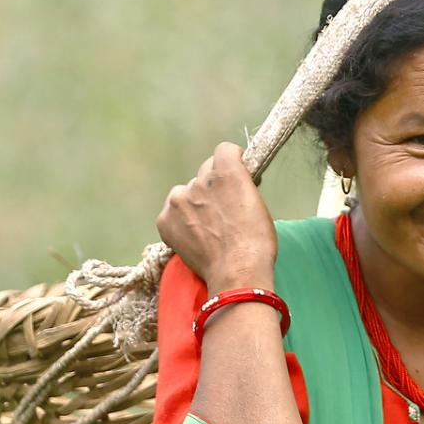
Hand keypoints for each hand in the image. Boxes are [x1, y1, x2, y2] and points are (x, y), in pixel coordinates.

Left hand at [156, 142, 277, 290]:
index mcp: (226, 171)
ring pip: (186, 193)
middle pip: (204, 172)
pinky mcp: (164, 220)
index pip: (224, 150)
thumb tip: (235, 182)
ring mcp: (178, 200)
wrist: (237, 273)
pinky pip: (171, 212)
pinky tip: (194, 236)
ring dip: (194, 203)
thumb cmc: (256, 242)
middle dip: (212, 185)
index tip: (236, 176)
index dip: (232, 162)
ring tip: (207, 228)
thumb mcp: (258, 203)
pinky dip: (180, 221)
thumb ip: (241, 185)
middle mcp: (199, 180)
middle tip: (222, 209)